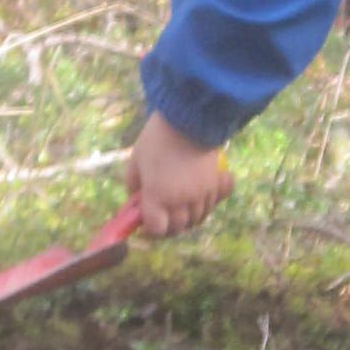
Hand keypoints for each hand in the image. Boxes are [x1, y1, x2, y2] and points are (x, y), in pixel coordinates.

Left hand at [126, 112, 232, 239]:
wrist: (189, 119)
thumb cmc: (157, 139)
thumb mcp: (136, 161)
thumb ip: (133, 185)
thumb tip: (137, 199)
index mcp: (158, 197)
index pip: (157, 230)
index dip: (151, 229)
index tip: (147, 222)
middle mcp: (181, 201)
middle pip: (178, 228)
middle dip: (169, 225)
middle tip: (162, 215)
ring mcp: (201, 194)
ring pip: (197, 219)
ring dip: (187, 217)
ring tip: (179, 205)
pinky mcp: (216, 185)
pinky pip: (213, 205)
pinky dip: (206, 205)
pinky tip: (199, 198)